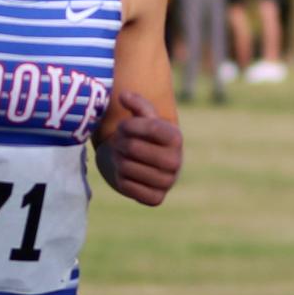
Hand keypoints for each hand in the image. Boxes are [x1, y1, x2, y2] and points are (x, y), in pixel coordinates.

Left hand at [102, 91, 182, 205]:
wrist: (140, 165)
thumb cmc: (140, 138)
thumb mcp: (141, 118)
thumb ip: (136, 103)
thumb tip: (124, 95)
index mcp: (176, 138)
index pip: (151, 127)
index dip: (129, 125)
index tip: (122, 126)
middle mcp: (176, 161)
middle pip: (134, 147)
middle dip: (120, 143)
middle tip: (119, 142)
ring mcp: (167, 182)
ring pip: (127, 167)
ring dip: (118, 160)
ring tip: (121, 156)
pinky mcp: (156, 199)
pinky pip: (128, 187)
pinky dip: (121, 179)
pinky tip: (125, 174)